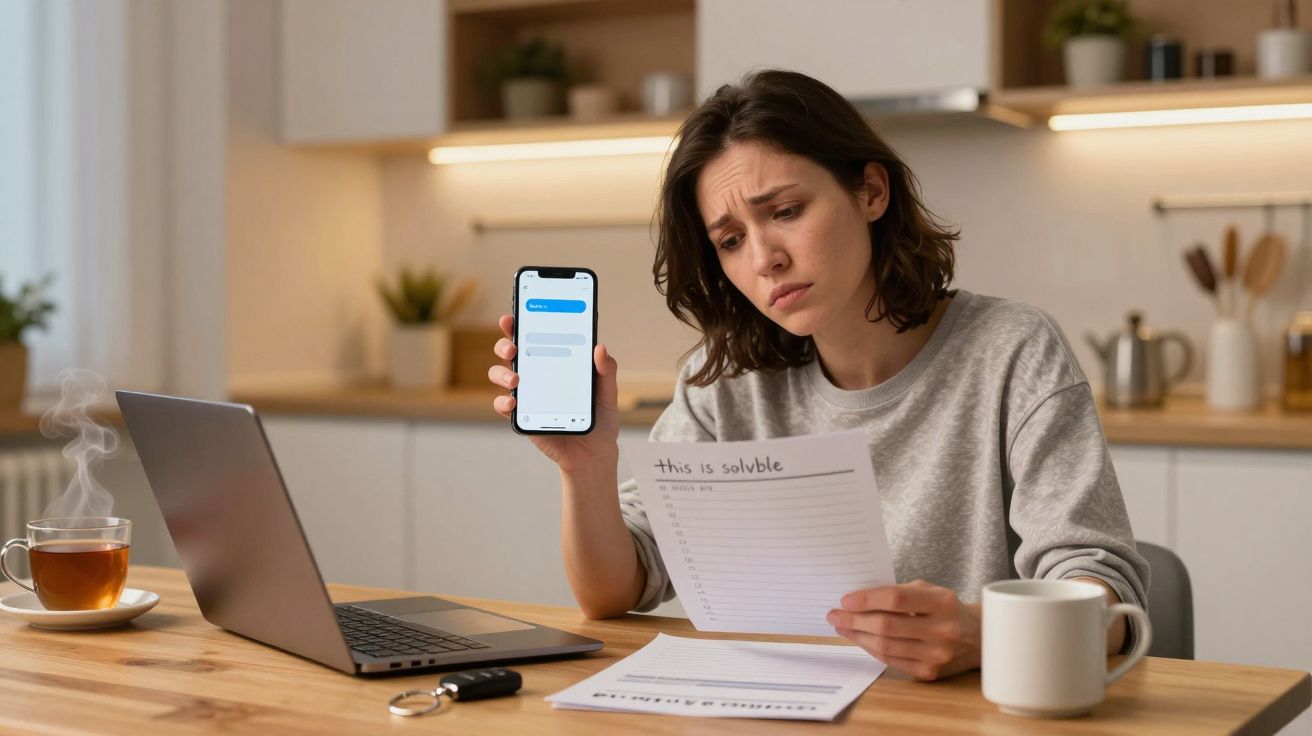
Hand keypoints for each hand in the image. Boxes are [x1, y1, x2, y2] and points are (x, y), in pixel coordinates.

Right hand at [488, 314, 620, 473]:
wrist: (593, 453)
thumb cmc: (599, 418)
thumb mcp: (607, 393)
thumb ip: (605, 371)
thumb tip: (600, 348)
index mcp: (553, 361)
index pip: (532, 336)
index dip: (518, 324)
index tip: (513, 316)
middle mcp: (535, 374)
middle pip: (509, 351)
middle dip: (504, 343)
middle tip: (513, 347)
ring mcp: (525, 394)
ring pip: (499, 374)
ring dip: (501, 372)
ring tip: (515, 379)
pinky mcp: (521, 416)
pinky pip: (502, 405)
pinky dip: (503, 401)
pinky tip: (513, 401)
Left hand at [827, 580, 980, 681]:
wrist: (977, 639)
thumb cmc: (945, 609)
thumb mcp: (929, 591)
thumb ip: (898, 592)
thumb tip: (858, 599)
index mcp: (942, 603)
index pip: (896, 599)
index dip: (867, 599)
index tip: (845, 600)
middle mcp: (942, 630)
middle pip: (887, 626)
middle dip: (854, 620)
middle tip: (834, 615)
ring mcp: (937, 655)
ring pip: (886, 646)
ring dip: (857, 636)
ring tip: (842, 627)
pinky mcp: (930, 673)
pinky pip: (891, 660)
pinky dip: (871, 649)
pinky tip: (860, 639)